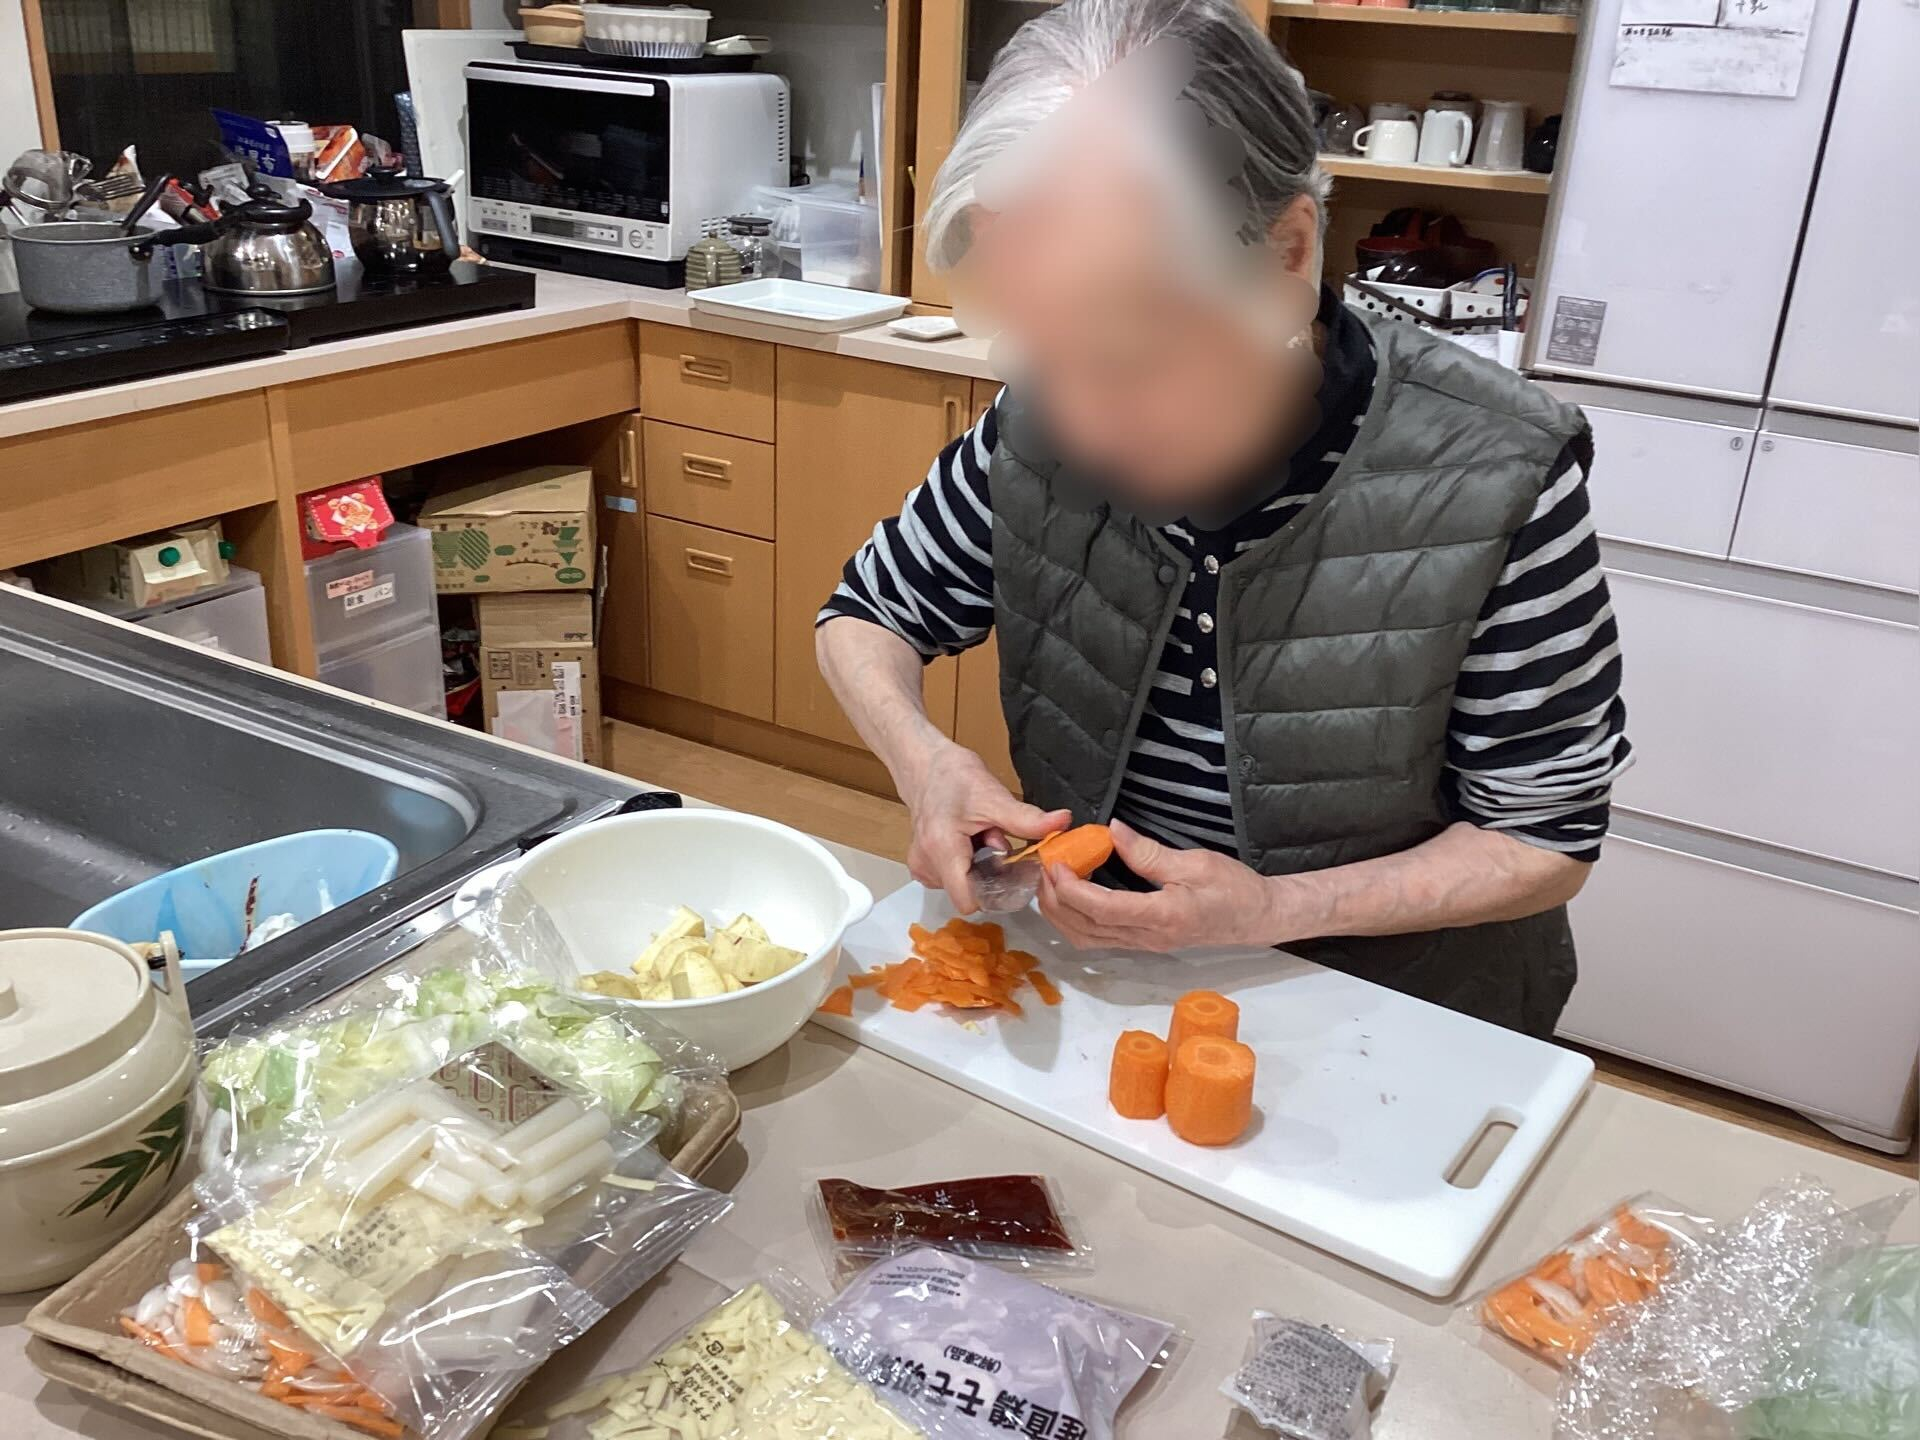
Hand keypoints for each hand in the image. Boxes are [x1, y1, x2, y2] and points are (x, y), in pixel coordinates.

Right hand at [901, 740, 1070, 913]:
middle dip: (988, 872)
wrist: (927, 767)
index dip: (994, 891)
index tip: (1007, 866)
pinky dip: (965, 864)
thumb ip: (1027, 819)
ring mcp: (921, 867)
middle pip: (969, 892)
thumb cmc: (956, 778)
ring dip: (977, 867)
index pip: (968, 901)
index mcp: (942, 850)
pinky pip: (952, 878)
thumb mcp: (995, 798)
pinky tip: (966, 841)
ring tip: (977, 836)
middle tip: (991, 838)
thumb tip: (1063, 822)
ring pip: (962, 885)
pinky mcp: (922, 866)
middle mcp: (926, 865)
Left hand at [1038, 820, 1299, 950]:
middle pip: (1086, 929)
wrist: (1256, 917)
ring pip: (1087, 939)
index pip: (1103, 910)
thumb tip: (1111, 831)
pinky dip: (1075, 919)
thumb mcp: (1195, 862)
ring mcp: (1144, 945)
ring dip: (1061, 913)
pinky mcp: (1143, 943)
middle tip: (1045, 866)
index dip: (1072, 890)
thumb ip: (1149, 853)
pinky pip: (1098, 938)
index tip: (1055, 864)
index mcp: (1163, 917)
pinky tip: (1071, 894)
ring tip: (1051, 880)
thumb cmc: (1233, 888)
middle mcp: (1148, 938)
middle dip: (1056, 900)